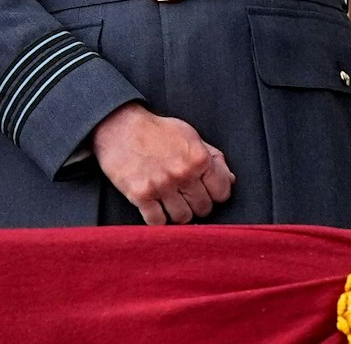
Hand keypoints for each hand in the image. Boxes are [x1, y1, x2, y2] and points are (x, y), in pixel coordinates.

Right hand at [91, 103, 235, 225]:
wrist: (120, 127)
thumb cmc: (157, 131)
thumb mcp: (191, 136)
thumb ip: (213, 157)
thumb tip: (230, 179)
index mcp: (199, 158)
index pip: (222, 192)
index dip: (216, 194)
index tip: (207, 192)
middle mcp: (183, 174)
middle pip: (203, 208)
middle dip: (198, 205)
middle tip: (187, 198)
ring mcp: (161, 186)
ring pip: (182, 218)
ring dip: (179, 214)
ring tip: (172, 203)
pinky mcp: (140, 195)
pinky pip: (157, 222)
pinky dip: (159, 220)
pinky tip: (157, 209)